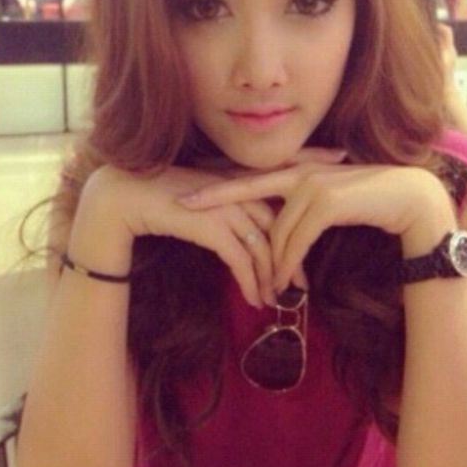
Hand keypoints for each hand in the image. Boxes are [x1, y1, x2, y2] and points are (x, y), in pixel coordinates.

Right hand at [78, 148, 345, 308]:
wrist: (125, 198)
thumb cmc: (162, 197)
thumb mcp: (203, 200)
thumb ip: (227, 208)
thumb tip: (243, 229)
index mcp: (238, 180)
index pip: (285, 175)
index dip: (314, 168)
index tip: (341, 166)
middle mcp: (237, 191)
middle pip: (280, 223)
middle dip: (294, 255)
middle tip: (303, 283)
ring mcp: (225, 207)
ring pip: (263, 246)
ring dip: (271, 277)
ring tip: (277, 300)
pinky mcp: (210, 225)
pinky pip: (240, 259)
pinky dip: (250, 281)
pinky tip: (254, 298)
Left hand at [177, 162, 455, 292]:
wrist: (411, 199)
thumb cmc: (370, 201)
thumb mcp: (329, 202)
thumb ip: (302, 208)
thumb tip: (279, 232)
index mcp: (297, 169)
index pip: (247, 180)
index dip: (215, 189)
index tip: (185, 198)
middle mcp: (300, 172)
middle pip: (257, 209)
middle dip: (238, 231)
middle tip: (208, 236)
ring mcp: (312, 184)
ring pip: (278, 232)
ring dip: (274, 263)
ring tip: (272, 287)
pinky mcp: (326, 202)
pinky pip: (296, 239)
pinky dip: (290, 262)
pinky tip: (288, 280)